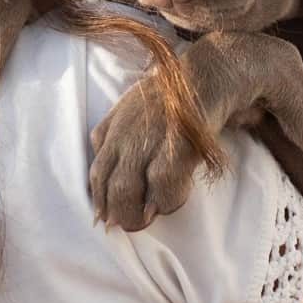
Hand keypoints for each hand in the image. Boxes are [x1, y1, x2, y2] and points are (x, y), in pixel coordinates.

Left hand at [88, 69, 204, 231]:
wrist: (206, 76)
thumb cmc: (170, 98)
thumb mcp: (129, 108)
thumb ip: (112, 135)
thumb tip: (104, 173)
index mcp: (113, 126)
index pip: (96, 170)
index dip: (99, 198)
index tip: (103, 217)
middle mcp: (125, 134)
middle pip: (107, 183)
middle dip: (115, 212)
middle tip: (126, 226)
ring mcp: (148, 139)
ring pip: (125, 189)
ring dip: (133, 214)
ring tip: (145, 221)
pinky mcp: (175, 145)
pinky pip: (162, 184)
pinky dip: (164, 200)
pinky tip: (168, 204)